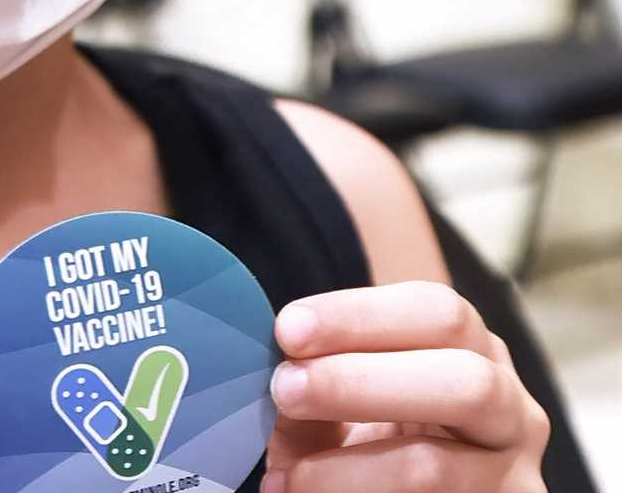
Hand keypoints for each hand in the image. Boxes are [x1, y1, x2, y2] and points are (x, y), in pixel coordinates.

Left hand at [263, 282, 549, 491]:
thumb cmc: (371, 439)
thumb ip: (319, 379)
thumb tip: (275, 376)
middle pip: (463, 382)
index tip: (287, 329)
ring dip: (346, 469)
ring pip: (434, 467)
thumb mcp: (351, 397)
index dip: (359, 316)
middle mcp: (512, 410)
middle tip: (285, 389)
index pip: (436, 312)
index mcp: (474, 351)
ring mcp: (512, 479)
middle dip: (360, 382)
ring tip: (286, 476)